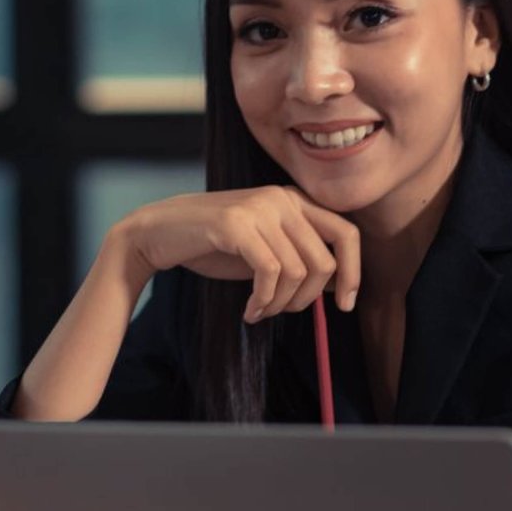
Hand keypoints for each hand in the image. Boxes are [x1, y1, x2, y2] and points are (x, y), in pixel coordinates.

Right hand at [113, 186, 361, 320]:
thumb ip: (299, 258)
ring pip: (298, 272)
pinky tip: (249, 310)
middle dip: (308, 299)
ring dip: (280, 304)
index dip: (353, 272)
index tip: (345, 305)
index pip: (346, 233)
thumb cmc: (213, 245)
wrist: (158, 233)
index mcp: (293, 200)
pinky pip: (270, 273)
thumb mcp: (265, 250)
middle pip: (324, 261)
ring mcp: (259, 208)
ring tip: (259, 310)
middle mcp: (281, 198)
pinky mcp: (236, 224)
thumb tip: (340, 286)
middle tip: (283, 312)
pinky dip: (263, 301)